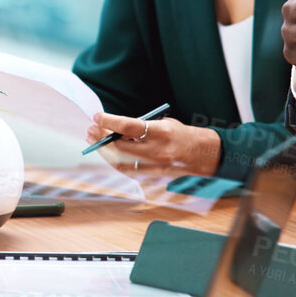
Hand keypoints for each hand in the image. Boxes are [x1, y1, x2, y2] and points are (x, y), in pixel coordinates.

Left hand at [82, 113, 219, 174]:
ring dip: (105, 152)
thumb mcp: (163, 123)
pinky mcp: (153, 179)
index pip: (129, 127)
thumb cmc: (182, 136)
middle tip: (92, 130)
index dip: (110, 122)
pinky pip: (128, 173)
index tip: (97, 117)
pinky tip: (108, 154)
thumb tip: (114, 128)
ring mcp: (155, 169)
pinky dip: (116, 162)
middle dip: (102, 139)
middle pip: (120, 148)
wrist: (203, 155)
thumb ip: (140, 127)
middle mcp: (158, 152)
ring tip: (96, 141)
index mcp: (162, 133)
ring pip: (121, 164)